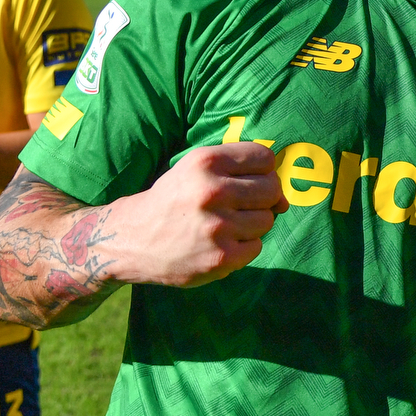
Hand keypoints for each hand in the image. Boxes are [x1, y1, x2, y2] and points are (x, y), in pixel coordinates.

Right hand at [104, 142, 285, 287]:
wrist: (129, 240)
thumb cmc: (172, 200)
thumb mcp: (196, 171)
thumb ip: (242, 174)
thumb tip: (286, 201)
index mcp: (206, 162)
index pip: (266, 158)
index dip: (264, 170)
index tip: (250, 179)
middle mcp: (212, 191)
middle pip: (272, 189)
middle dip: (262, 198)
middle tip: (236, 205)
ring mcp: (217, 227)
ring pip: (267, 220)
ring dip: (252, 224)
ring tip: (223, 225)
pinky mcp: (221, 257)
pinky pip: (256, 246)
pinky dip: (243, 246)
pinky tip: (218, 243)